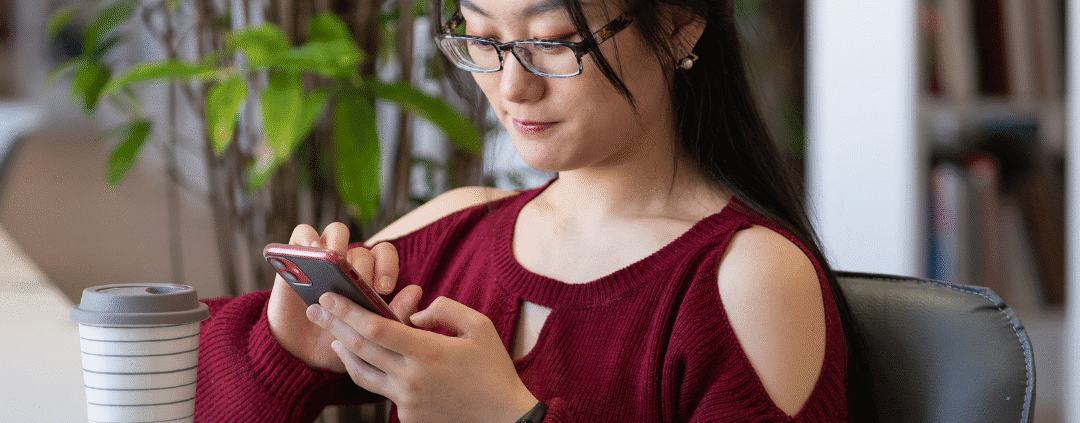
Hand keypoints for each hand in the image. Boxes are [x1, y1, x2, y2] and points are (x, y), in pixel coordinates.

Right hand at [267, 222, 409, 371]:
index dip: (388, 265)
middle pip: (362, 248)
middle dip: (362, 267)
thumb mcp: (371, 334)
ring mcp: (323, 257)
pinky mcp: (296, 256)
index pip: (385, 252)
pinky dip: (307, 237)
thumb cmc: (343, 341)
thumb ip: (394, 314)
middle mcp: (348, 262)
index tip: (384, 289)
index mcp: (370, 274)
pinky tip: (311, 252)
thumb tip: (416, 291)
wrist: (304, 353)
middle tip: (357, 288)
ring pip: (337, 232)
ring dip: (338, 246)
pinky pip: (303, 233)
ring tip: (336, 266)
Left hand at [309, 293, 537, 422]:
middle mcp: (411, 378)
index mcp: (428, 352)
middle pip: (360, 348)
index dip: (348, 311)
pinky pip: (382, 391)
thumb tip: (414, 314)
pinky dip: (370, 373)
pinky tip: (365, 362)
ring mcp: (406, 401)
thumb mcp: (479, 326)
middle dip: (333, 326)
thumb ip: (444, 309)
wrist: (504, 418)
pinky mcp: (408, 416)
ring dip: (344, 353)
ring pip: (362, 374)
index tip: (330, 297)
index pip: (376, 328)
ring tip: (333, 338)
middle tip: (315, 311)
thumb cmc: (494, 369)